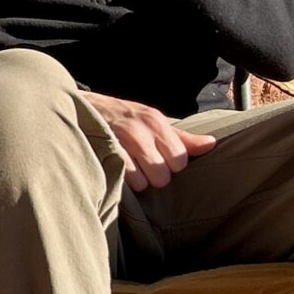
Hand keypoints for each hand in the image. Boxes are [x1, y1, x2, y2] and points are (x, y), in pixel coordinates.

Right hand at [83, 92, 217, 190]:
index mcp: (157, 122)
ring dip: (137, 182)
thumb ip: (182, 138)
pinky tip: (118, 172)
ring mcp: (122, 143)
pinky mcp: (105, 153)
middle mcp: (142, 130)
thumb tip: (211, 144)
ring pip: (145, 183)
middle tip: (143, 167)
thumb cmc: (123, 119)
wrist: (82, 109)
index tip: (158, 159)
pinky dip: (124, 183)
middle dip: (155, 176)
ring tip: (129, 170)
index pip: (180, 161)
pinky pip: (126, 182)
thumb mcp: (153, 123)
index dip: (170, 166)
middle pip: (164, 176)